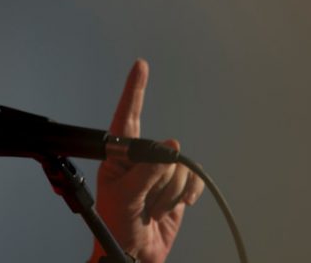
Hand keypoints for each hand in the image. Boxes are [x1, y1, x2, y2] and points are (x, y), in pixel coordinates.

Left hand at [90, 60, 204, 262]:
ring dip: (169, 194)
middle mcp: (139, 158)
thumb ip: (147, 171)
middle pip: (163, 151)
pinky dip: (186, 195)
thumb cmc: (117, 226)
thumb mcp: (125, 197)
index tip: (140, 66)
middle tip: (143, 202)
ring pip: (178, 168)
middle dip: (158, 180)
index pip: (127, 116)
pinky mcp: (177, 186)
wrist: (135, 254)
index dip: (135, 90)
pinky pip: (192, 179)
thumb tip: (171, 147)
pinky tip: (173, 207)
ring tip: (152, 209)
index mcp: (118, 155)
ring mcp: (159, 172)